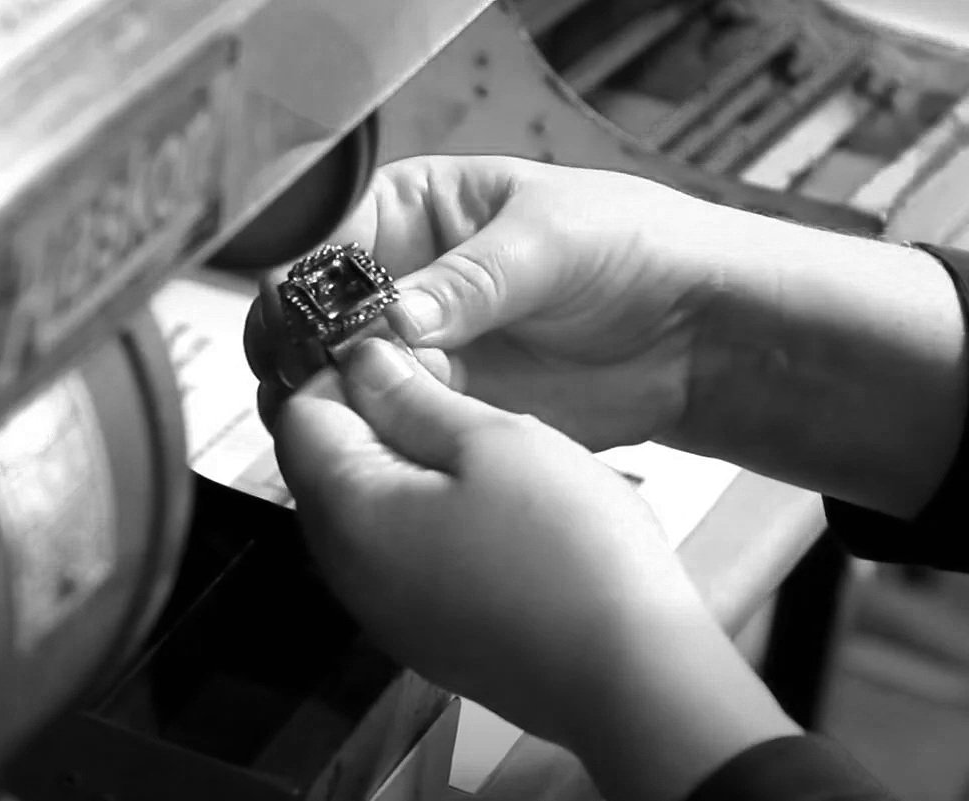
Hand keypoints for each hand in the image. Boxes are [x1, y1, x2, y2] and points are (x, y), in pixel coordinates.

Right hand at [247, 154, 739, 448]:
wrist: (693, 331)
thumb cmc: (633, 245)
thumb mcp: (549, 242)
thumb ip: (471, 278)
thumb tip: (397, 314)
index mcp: (413, 209)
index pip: (327, 240)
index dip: (307, 280)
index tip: (306, 321)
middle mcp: (401, 276)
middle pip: (316, 312)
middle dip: (307, 343)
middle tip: (318, 374)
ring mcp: (418, 344)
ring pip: (338, 372)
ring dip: (334, 394)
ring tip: (353, 408)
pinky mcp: (443, 400)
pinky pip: (386, 418)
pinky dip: (376, 430)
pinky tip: (386, 433)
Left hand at [277, 339, 797, 800]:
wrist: (629, 680)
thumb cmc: (570, 555)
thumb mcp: (493, 440)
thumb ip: (411, 397)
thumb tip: (362, 362)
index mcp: (346, 511)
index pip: (300, 411)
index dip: (346, 366)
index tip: (402, 349)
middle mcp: (344, 567)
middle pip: (325, 460)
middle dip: (374, 413)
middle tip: (448, 389)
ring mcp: (381, 607)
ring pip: (365, 504)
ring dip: (405, 461)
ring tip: (478, 444)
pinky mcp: (420, 630)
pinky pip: (397, 550)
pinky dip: (424, 511)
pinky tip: (488, 504)